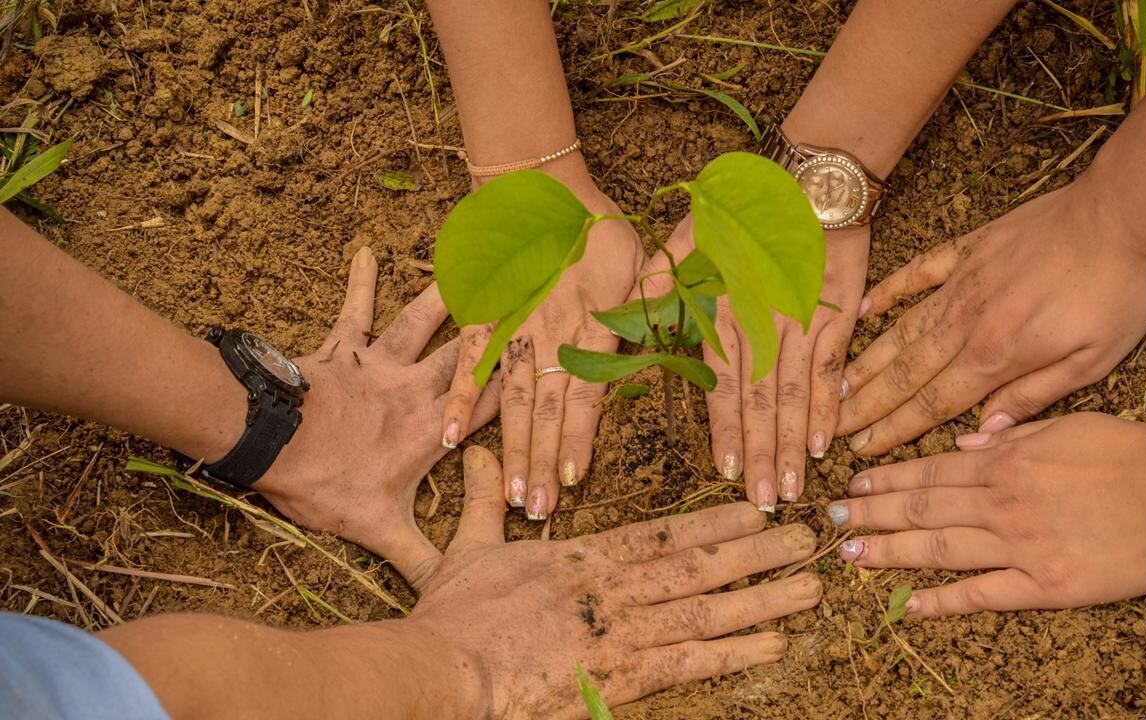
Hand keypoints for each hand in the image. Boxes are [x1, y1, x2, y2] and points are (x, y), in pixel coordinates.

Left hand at [255, 247, 498, 591]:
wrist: (269, 442)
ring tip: (475, 258)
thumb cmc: (326, 485)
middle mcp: (416, 387)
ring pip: (423, 320)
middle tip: (532, 287)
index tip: (557, 352)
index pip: (493, 402)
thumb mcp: (380, 531)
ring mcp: (379, 363)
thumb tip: (458, 594)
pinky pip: (355, 309)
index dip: (527, 380)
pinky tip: (365, 248)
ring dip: (448, 290)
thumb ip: (424, 560)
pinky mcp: (342, 349)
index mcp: (433, 428)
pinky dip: (360, 279)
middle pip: (469, 350)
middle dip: (502, 320)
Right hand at [411, 445, 821, 717]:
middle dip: (756, 552)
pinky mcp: (622, 678)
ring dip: (763, 598)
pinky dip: (735, 654)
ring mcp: (623, 634)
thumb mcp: (466, 549)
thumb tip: (481, 455)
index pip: (660, 533)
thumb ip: (485, 503)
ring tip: (808, 588)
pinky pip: (690, 663)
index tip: (754, 508)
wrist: (445, 671)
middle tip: (805, 540)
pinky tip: (774, 645)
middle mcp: (615, 589)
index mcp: (582, 559)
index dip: (713, 521)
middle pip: (699, 566)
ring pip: (708, 610)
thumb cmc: (452, 617)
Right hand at [442, 175, 643, 520]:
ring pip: (514, 398)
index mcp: (594, 324)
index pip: (585, 391)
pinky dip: (460, 399)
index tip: (575, 479)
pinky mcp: (485, 317)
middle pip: (548, 409)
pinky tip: (452, 439)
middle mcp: (553, 333)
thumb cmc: (601, 229)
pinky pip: (470, 363)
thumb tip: (680, 342)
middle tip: (540, 512)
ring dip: (513, 448)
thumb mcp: (643, 264)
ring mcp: (515, 327)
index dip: (578, 436)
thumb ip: (655, 307)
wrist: (542, 188)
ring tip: (513, 494)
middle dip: (543, 463)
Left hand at [632, 218, 867, 510]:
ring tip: (794, 487)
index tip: (728, 471)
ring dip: (793, 445)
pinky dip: (829, 409)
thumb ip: (660, 278)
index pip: (723, 386)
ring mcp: (801, 326)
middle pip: (761, 403)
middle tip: (766, 502)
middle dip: (763, 455)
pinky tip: (825, 445)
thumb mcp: (688, 237)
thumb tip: (629, 313)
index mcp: (723, 314)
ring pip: (796, 396)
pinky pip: (830, 372)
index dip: (727, 431)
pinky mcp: (835, 318)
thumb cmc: (744, 214)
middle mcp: (761, 327)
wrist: (810, 185)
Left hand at [826, 412, 1145, 616]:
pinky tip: (909, 606)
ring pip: (938, 547)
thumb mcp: (1063, 424)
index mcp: (1004, 461)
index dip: (886, 478)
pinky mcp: (1044, 585)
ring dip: (889, 550)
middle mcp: (1000, 502)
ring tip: (850, 554)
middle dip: (871, 513)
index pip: (929, 470)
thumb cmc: (1126, 451)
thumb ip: (1009, 433)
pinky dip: (943, 600)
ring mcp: (1018, 545)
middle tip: (830, 520)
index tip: (852, 483)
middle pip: (922, 507)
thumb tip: (964, 440)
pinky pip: (983, 593)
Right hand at [838, 183, 1145, 455]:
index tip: (863, 449)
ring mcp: (961, 284)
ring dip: (868, 362)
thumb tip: (985, 432)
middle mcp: (967, 323)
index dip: (894, 430)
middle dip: (867, 405)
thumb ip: (1034, 397)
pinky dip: (888, 292)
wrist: (1117, 215)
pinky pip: (916, 274)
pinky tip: (863, 310)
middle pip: (905, 373)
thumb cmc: (1115, 290)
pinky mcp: (967, 251)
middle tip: (834, 427)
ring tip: (838, 386)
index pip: (933, 404)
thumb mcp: (1092, 359)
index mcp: (997, 356)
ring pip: (902, 331)